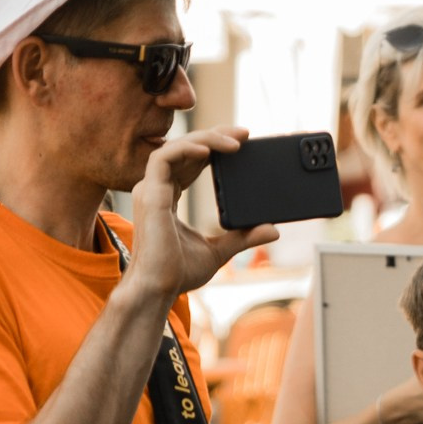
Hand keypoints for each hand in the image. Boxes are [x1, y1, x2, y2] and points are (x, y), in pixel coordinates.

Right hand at [123, 128, 277, 299]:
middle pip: (185, 149)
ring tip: (235, 141)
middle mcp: (157, 189)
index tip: (241, 142)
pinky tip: (209, 149)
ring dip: (205, 139)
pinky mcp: (149, 194)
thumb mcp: (220, 251)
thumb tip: (272, 229)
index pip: (189, 160)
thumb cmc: (178, 273)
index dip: (212, 147)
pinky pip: (164, 158)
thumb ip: (243, 237)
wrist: (158, 290)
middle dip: (214, 136)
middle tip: (244, 134)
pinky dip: (187, 148)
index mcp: (168, 197)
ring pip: (175, 147)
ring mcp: (150, 190)